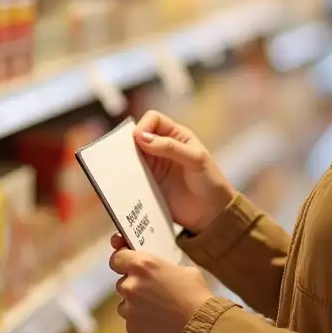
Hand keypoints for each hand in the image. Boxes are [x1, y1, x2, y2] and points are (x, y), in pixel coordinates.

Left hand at [109, 233, 213, 332]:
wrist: (198, 325)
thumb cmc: (194, 293)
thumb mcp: (183, 269)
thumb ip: (163, 268)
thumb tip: (159, 273)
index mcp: (142, 265)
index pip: (117, 258)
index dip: (122, 261)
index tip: (127, 264)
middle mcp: (130, 285)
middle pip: (122, 282)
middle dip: (134, 284)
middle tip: (152, 290)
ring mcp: (128, 308)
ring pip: (125, 302)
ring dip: (135, 303)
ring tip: (155, 309)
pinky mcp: (130, 327)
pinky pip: (131, 319)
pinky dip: (140, 319)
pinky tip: (157, 321)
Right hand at [133, 111, 235, 233]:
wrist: (212, 213)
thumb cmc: (210, 181)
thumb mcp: (195, 159)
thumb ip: (171, 147)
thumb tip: (141, 137)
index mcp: (176, 135)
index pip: (153, 119)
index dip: (143, 125)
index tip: (137, 139)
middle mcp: (161, 148)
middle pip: (137, 137)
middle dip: (128, 143)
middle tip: (121, 155)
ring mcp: (153, 167)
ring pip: (131, 157)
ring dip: (124, 162)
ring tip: (118, 169)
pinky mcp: (147, 185)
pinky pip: (131, 178)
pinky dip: (124, 178)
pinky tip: (122, 183)